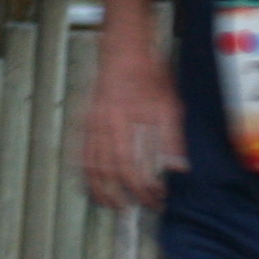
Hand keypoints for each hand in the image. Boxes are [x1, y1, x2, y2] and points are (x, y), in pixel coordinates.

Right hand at [80, 44, 183, 209]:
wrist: (123, 50)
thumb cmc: (147, 73)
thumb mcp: (169, 105)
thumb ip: (172, 139)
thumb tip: (177, 167)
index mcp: (124, 122)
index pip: (130, 168)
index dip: (142, 189)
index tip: (155, 198)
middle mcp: (103, 126)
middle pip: (108, 172)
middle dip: (122, 195)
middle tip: (135, 208)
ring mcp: (91, 124)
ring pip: (89, 166)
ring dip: (100, 189)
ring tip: (111, 204)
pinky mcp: (86, 121)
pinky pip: (81, 153)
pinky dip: (85, 171)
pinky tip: (91, 181)